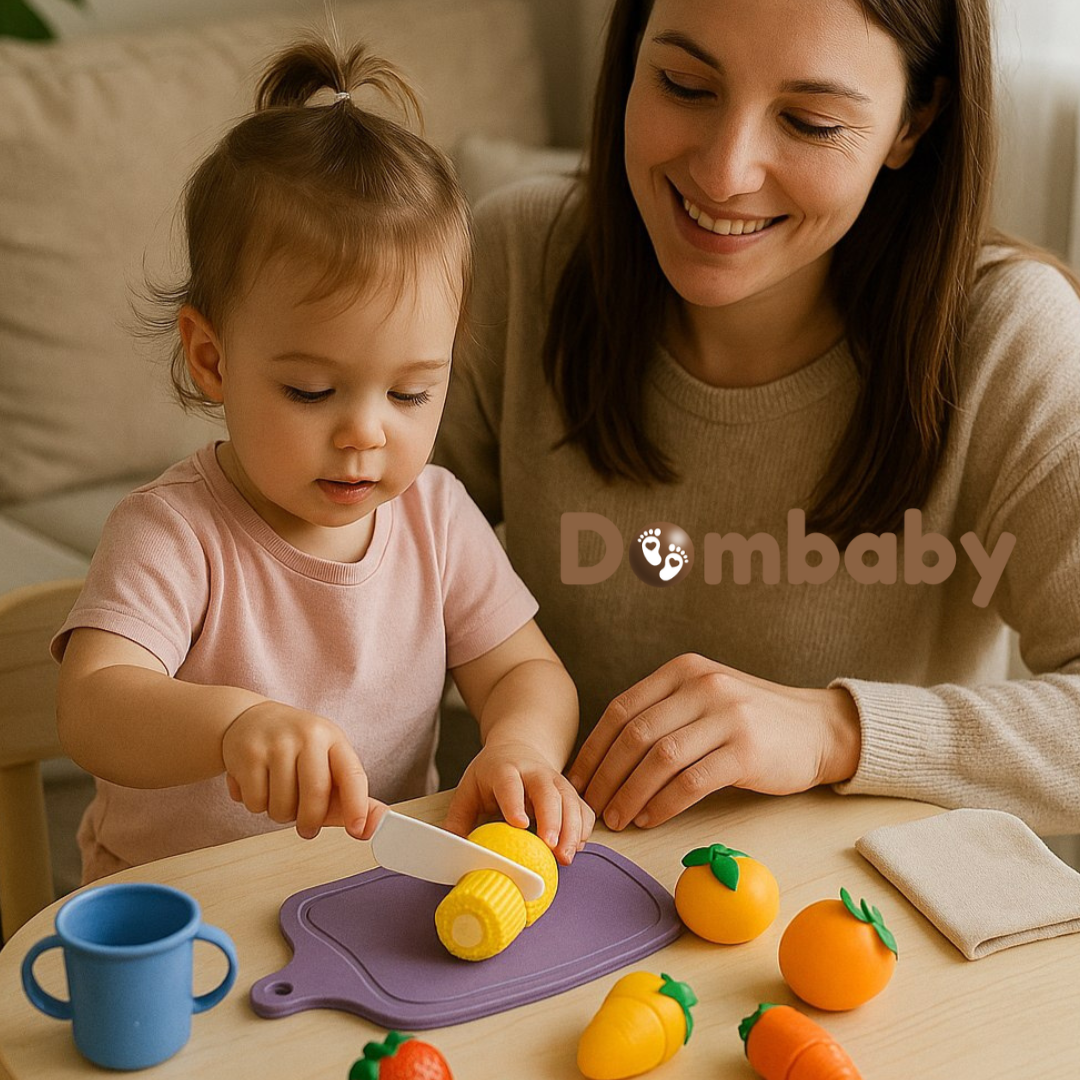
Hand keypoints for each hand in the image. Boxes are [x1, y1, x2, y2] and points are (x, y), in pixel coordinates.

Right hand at [221, 701, 382, 840]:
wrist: (249, 720)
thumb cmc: (296, 748)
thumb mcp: (328, 761)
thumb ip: (351, 797)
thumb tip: (372, 828)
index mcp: (333, 739)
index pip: (351, 774)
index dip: (357, 805)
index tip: (358, 829)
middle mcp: (307, 736)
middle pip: (315, 796)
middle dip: (310, 822)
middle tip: (307, 828)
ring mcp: (276, 743)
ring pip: (282, 806)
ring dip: (281, 814)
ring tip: (279, 794)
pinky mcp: (248, 755)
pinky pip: (256, 803)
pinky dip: (258, 805)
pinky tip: (259, 785)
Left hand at [443, 740, 595, 864]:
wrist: (519, 746)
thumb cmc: (494, 772)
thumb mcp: (470, 787)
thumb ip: (459, 817)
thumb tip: (451, 849)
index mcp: (505, 769)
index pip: (510, 784)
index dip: (515, 803)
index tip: (519, 824)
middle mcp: (535, 772)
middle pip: (548, 792)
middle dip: (552, 820)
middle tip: (551, 846)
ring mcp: (556, 781)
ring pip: (571, 801)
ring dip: (572, 829)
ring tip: (566, 857)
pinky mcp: (571, 792)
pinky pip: (583, 809)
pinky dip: (582, 829)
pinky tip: (576, 847)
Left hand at [565, 654, 860, 830]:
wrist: (817, 728)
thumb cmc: (752, 719)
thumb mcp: (705, 697)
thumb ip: (663, 712)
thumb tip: (605, 755)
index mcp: (683, 671)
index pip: (622, 709)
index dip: (594, 748)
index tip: (576, 779)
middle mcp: (702, 686)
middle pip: (635, 734)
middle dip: (606, 775)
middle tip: (590, 806)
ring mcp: (727, 716)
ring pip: (660, 759)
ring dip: (630, 793)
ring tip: (616, 818)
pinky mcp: (747, 751)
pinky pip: (691, 781)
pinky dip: (663, 804)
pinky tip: (650, 818)